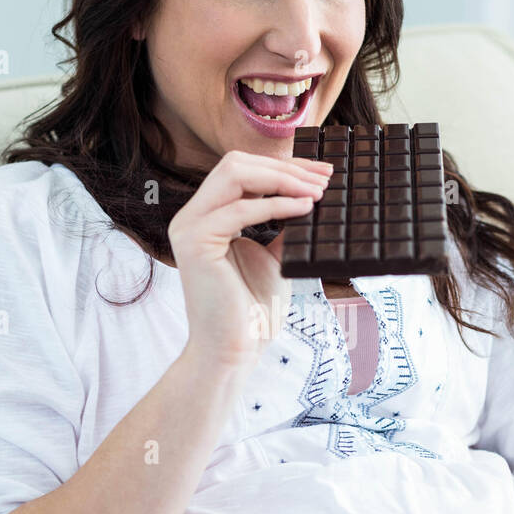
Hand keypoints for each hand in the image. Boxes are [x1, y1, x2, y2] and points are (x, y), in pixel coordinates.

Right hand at [169, 149, 332, 373]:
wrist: (234, 351)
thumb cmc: (253, 311)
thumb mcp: (276, 257)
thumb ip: (285, 226)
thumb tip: (313, 196)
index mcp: (208, 216)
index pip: (244, 172)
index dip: (284, 166)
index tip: (323, 172)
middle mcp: (193, 216)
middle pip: (236, 163)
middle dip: (285, 166)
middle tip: (325, 178)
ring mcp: (189, 226)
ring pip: (234, 174)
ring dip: (282, 179)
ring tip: (317, 191)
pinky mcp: (195, 243)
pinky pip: (239, 209)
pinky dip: (276, 205)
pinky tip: (305, 208)